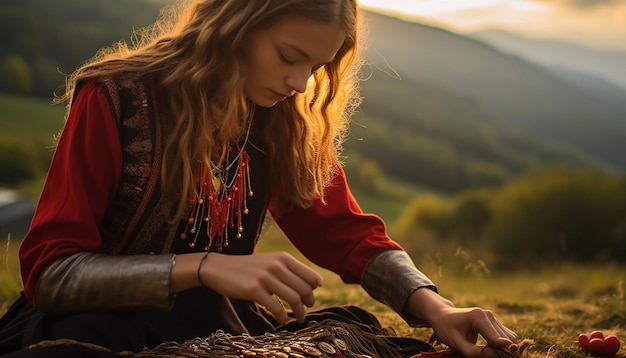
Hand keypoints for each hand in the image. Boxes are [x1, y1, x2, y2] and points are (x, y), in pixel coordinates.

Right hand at [198, 252, 322, 324]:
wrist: (219, 268)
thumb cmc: (249, 268)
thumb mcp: (270, 261)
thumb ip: (288, 270)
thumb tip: (312, 284)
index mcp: (283, 258)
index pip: (311, 276)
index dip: (315, 289)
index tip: (311, 296)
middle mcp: (277, 265)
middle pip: (305, 289)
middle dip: (309, 302)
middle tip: (306, 309)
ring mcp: (265, 277)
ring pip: (294, 299)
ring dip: (300, 312)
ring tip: (299, 318)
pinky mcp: (254, 290)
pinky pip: (276, 308)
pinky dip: (283, 317)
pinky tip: (282, 320)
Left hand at [407, 288, 517, 357]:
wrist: (441, 315)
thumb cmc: (446, 329)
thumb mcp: (455, 342)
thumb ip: (474, 351)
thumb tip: (494, 355)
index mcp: (479, 317)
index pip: (499, 340)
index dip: (497, 353)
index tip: (487, 356)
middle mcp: (489, 315)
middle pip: (508, 339)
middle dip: (499, 351)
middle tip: (481, 354)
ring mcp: (492, 317)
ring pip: (509, 338)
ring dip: (500, 347)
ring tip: (483, 350)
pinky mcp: (494, 322)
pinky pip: (505, 337)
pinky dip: (499, 344)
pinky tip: (486, 346)